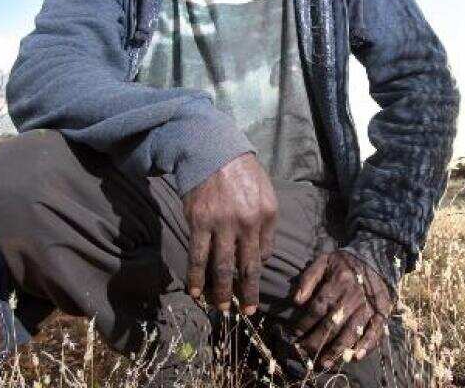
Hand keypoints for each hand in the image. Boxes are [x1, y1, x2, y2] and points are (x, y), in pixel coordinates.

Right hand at [182, 153, 276, 315]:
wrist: (212, 151)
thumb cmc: (242, 174)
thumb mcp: (266, 193)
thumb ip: (268, 225)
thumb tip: (262, 256)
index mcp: (264, 215)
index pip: (262, 254)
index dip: (257, 276)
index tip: (253, 292)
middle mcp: (245, 222)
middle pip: (245, 266)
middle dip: (245, 293)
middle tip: (245, 312)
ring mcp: (220, 223)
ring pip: (221, 266)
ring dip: (220, 291)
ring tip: (220, 308)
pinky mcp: (198, 222)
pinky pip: (197, 256)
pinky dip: (196, 276)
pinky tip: (195, 291)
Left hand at [290, 250, 392, 369]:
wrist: (377, 259)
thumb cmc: (345, 263)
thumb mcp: (324, 261)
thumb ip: (308, 278)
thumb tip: (296, 300)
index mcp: (338, 282)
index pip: (318, 306)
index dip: (305, 322)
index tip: (294, 333)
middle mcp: (353, 296)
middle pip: (332, 323)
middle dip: (316, 340)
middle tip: (304, 351)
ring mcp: (368, 306)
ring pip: (351, 332)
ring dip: (337, 349)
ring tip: (324, 362)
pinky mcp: (381, 313)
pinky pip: (375, 332)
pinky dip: (366, 346)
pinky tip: (355, 357)